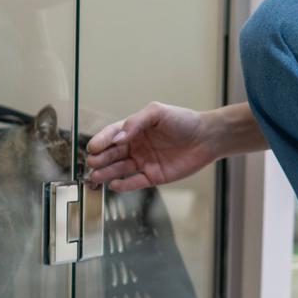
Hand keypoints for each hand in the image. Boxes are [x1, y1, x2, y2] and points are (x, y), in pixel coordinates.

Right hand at [84, 102, 218, 190]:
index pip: (112, 135)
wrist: (206, 137)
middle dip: (100, 158)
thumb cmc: (184, 121)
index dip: (102, 140)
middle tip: (91, 162)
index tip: (92, 147)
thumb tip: (119, 137)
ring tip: (95, 177)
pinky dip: (124, 185)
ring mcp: (144, 161)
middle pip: (113, 153)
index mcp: (135, 129)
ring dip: (107, 173)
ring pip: (120, 169)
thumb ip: (137, 121)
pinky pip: (135, 182)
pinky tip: (114, 185)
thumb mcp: (158, 112)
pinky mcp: (154, 176)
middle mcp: (136, 146)